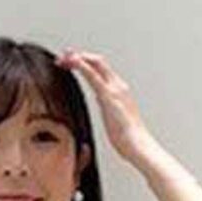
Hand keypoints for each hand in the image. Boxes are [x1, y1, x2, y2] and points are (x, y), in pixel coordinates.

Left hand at [56, 49, 155, 164]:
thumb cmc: (127, 137)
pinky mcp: (108, 96)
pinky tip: (73, 62)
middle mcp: (118, 85)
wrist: (137, 144)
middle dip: (79, 56)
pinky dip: (82, 66)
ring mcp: (114, 89)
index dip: (86, 61)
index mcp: (119, 89)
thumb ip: (107, 104)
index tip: (71, 62)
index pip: (101, 68)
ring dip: (77, 58)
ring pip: (95, 63)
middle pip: (97, 61)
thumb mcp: (114, 115)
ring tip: (63, 59)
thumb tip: (101, 100)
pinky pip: (93, 76)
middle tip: (63, 57)